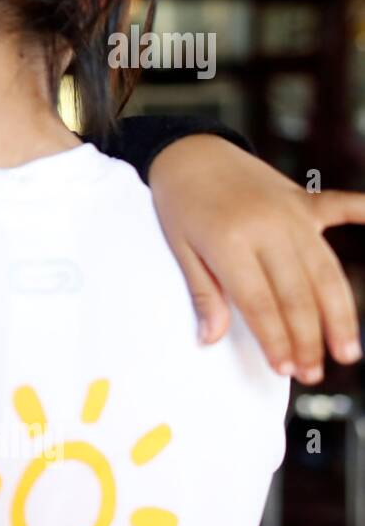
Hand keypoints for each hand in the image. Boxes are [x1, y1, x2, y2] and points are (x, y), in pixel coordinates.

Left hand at [150, 135, 364, 382]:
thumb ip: (202, 293)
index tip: (285, 369)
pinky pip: (343, 208)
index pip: (260, 303)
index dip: (275, 339)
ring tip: (346, 350)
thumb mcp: (178, 248)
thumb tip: (210, 339)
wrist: (189, 151)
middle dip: (308, 338)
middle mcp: (268, 228)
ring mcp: (291, 213)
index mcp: (230, 242)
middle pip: (298, 294)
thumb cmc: (179, 204)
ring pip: (325, 271)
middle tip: (313, 374)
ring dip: (337, 313)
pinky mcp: (304, 200)